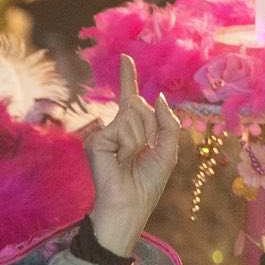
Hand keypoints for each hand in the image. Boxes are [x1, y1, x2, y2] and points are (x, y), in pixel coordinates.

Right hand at [85, 55, 180, 256]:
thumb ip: (167, 122)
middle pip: (139, 107)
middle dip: (150, 128)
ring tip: (130, 160)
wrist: (129, 206)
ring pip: (133, 116)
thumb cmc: (147, 184)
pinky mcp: (96, 141)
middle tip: (141, 154)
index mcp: (131, 131)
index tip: (126, 57)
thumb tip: (157, 97)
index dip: (128, 79)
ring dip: (141, 139)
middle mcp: (114, 129)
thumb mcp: (168, 150)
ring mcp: (103, 134)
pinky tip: (121, 160)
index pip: (131, 100)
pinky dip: (130, 144)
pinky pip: (123, 128)